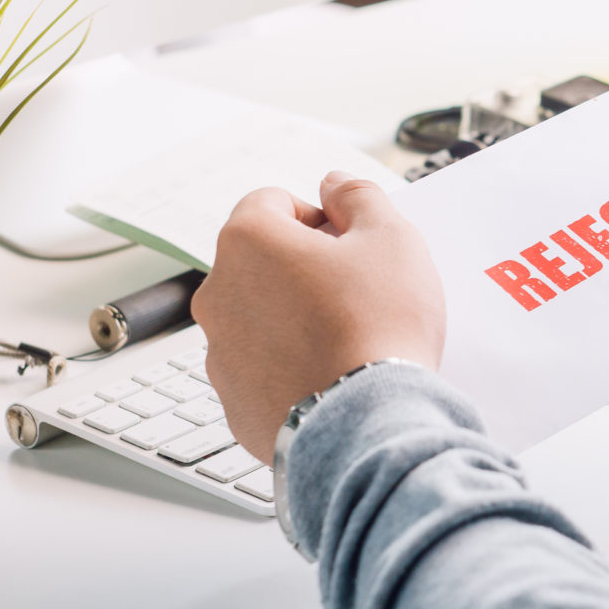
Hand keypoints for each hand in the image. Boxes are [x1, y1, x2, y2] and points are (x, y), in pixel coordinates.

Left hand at [193, 171, 445, 463]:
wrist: (369, 424)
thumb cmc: (379, 325)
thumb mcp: (391, 237)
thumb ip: (359, 196)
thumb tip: (335, 184)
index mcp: (247, 241)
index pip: (273, 202)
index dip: (319, 218)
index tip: (350, 246)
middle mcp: (218, 293)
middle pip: (262, 262)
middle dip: (304, 269)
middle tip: (356, 292)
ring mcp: (220, 352)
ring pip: (260, 317)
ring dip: (294, 318)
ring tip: (347, 340)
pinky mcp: (233, 402)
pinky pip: (261, 370)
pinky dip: (290, 367)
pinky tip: (332, 377)